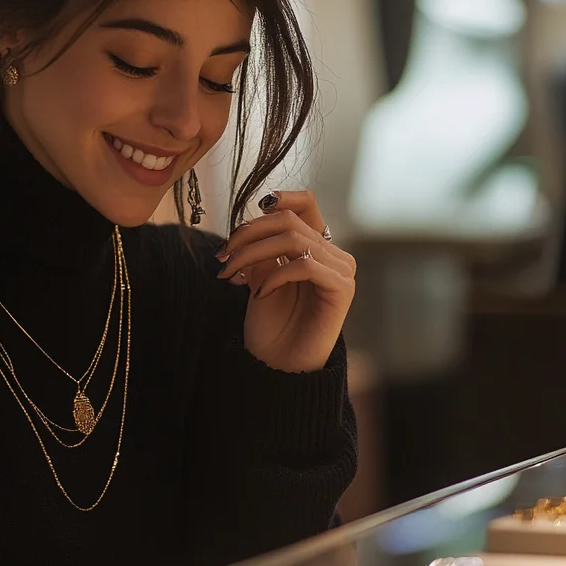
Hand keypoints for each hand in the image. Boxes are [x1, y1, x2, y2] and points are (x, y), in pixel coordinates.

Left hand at [215, 191, 355, 372]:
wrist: (278, 367)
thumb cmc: (270, 326)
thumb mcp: (258, 277)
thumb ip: (262, 248)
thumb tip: (253, 218)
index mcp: (316, 248)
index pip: (307, 204)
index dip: (281, 197)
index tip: (251, 211)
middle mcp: (334, 255)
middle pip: (289, 221)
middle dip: (248, 234)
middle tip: (223, 257)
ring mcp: (342, 271)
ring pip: (294, 239)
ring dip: (253, 254)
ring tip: (232, 274)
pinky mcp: (343, 289)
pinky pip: (305, 265)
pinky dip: (275, 276)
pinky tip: (259, 294)